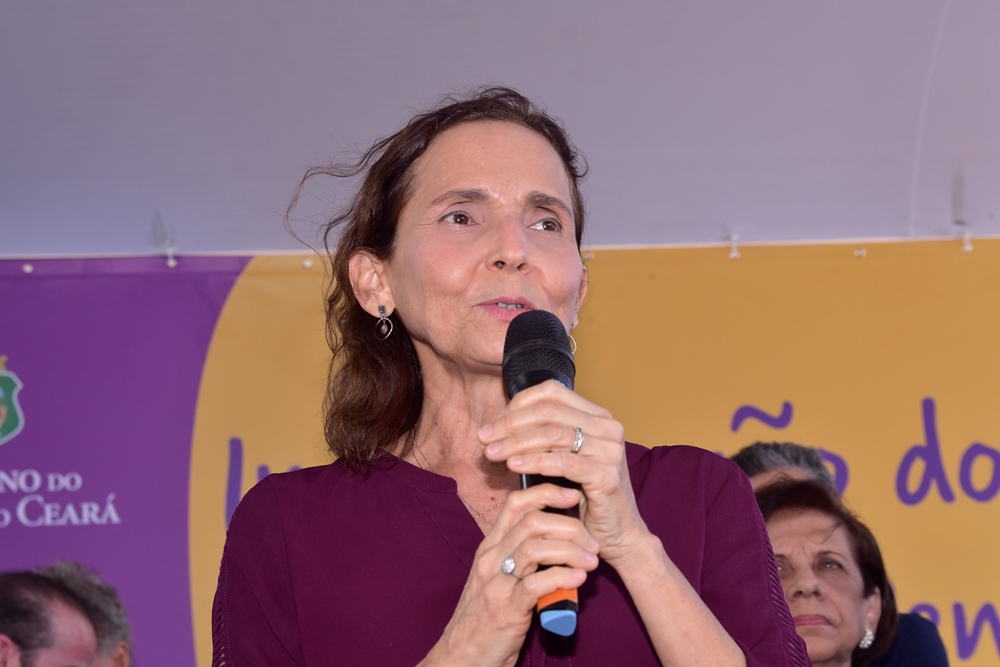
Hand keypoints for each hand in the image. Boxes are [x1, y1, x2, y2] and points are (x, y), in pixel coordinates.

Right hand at [422, 483, 598, 666]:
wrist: (462, 657)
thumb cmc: (486, 617)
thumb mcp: (499, 578)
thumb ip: (522, 557)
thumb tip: (558, 542)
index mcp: (490, 547)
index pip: (515, 503)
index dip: (546, 492)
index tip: (572, 495)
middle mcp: (491, 559)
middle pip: (532, 521)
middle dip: (569, 525)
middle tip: (591, 541)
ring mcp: (497, 584)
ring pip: (535, 547)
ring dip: (571, 551)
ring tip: (591, 561)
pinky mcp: (506, 610)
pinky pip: (536, 584)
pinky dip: (562, 577)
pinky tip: (579, 579)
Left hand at [479, 380, 649, 565]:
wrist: (614, 535)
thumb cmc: (582, 496)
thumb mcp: (561, 459)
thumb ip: (541, 437)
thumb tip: (498, 423)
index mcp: (598, 417)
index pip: (552, 392)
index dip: (518, 404)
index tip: (493, 424)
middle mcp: (609, 428)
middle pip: (549, 411)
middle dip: (510, 424)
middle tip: (484, 438)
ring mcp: (610, 451)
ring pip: (554, 434)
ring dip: (516, 442)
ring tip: (492, 453)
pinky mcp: (607, 476)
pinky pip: (564, 462)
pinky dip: (534, 461)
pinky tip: (513, 466)